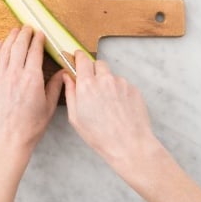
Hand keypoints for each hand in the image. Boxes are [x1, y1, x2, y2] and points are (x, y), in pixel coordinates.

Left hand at [0, 26, 65, 156]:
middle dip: (24, 34)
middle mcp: (15, 74)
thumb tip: (62, 73)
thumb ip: (55, 87)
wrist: (6, 141)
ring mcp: (0, 78)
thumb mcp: (48, 108)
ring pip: (5, 50)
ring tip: (15, 31)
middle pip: (19, 46)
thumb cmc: (29, 128)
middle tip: (28, 28)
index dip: (38, 40)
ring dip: (11, 38)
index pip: (35, 51)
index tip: (40, 34)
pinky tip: (0, 44)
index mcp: (32, 79)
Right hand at [62, 50, 161, 182]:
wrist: (129, 145)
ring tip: (109, 104)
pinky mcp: (133, 89)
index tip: (78, 57)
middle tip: (93, 86)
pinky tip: (119, 108)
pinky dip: (119, 92)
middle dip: (94, 71)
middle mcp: (104, 79)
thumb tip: (67, 78)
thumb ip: (70, 93)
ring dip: (108, 83)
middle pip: (98, 64)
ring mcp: (121, 83)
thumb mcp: (76, 118)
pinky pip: (123, 85)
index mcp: (87, 85)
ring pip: (111, 75)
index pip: (82, 60)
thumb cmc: (100, 136)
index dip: (79, 57)